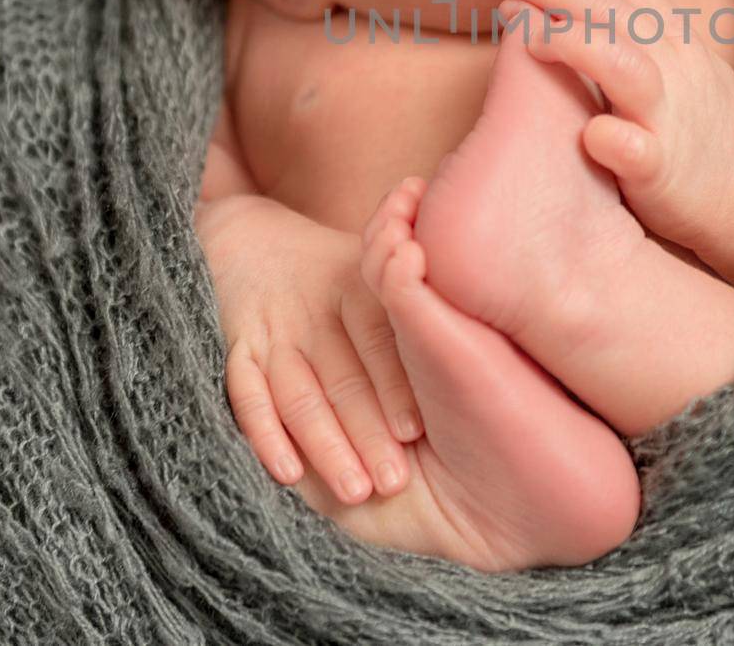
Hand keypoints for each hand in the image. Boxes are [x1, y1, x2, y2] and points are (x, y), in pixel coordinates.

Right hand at [195, 189, 424, 504]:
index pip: (378, 338)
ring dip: (325, 444)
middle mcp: (314, 309)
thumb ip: (418, 289)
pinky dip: (265, 434)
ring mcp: (274, 331)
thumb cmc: (335, 268)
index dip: (396, 385)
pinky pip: (246, 395)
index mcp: (356, 287)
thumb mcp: (375, 264)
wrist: (252, 239)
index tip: (416, 431)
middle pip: (341, 377)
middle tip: (396, 482)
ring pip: (297, 394)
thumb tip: (495, 317)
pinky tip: (289, 474)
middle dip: (367, 432)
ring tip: (356, 492)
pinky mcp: (238, 351)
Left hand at [500, 0, 733, 253]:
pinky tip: (588, 133)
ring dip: (576, 46)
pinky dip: (613, 138)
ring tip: (530, 41)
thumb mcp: (680, 66)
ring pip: (627, 69)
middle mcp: (674, 72)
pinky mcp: (662, 170)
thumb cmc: (694, 126)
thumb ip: (637, 36)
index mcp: (677, 43)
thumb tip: (574, 1)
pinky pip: (639, 151)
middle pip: (617, 17)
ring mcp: (668, 120)